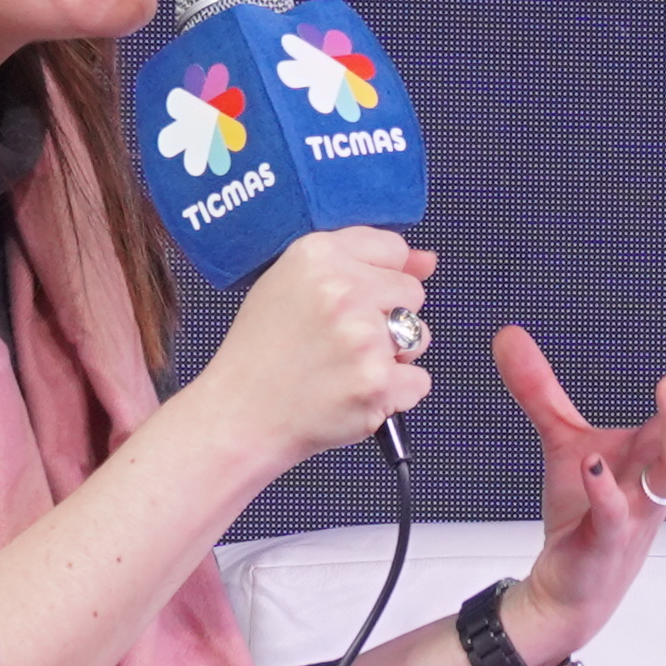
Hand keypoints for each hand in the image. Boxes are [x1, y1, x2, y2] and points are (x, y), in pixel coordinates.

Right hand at [197, 228, 435, 463]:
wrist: (239, 417)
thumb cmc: (261, 355)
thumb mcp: (291, 284)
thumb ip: (361, 261)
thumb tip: (426, 260)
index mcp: (317, 255)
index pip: (392, 248)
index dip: (378, 279)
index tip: (356, 300)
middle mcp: (342, 290)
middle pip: (411, 293)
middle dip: (387, 317)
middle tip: (342, 341)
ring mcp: (362, 338)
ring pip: (419, 336)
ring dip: (393, 356)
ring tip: (344, 368)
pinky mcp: (376, 383)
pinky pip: (418, 381)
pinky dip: (394, 394)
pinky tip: (353, 393)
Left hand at [487, 311, 665, 665]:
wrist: (570, 587)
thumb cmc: (585, 511)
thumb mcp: (565, 440)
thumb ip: (541, 388)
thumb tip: (506, 332)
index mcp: (664, 447)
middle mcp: (663, 475)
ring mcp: (639, 508)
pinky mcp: (607, 539)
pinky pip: (613, 513)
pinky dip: (605, 489)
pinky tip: (594, 465)